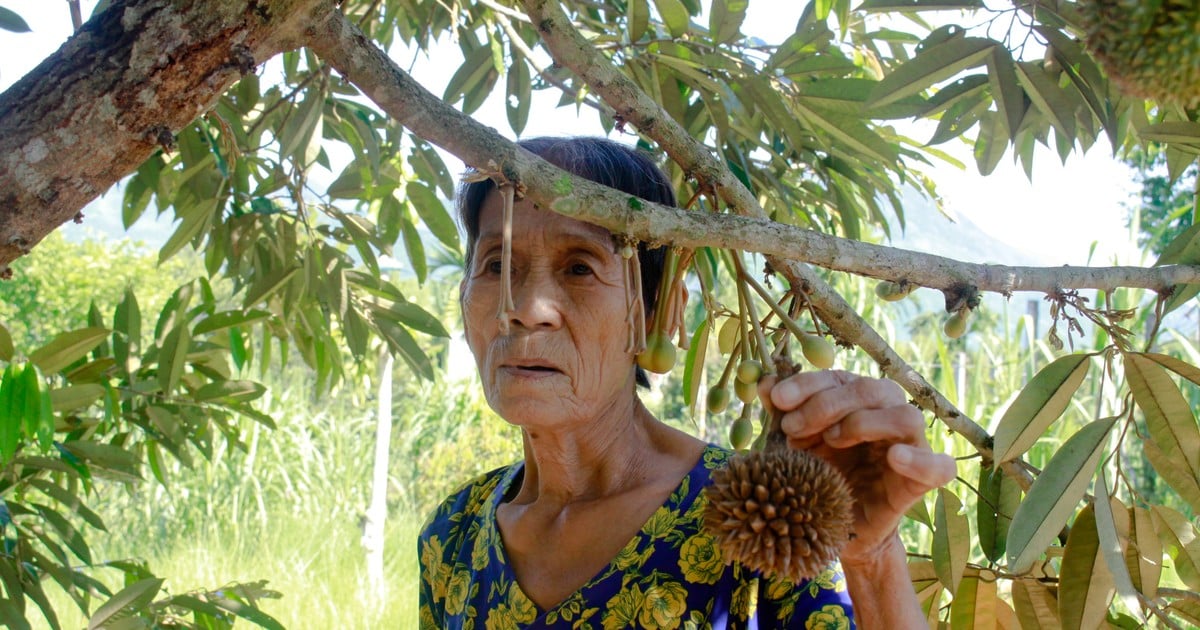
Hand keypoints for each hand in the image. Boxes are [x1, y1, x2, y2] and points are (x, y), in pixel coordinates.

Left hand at [759, 370, 955, 564]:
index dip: (807, 384)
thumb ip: (782, 413)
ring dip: (864, 422)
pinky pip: (939, 466)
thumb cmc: (814, 478)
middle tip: (794, 428)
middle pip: (873, 389)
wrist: (830, 529)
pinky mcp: (920, 482)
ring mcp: (908, 448)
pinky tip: (893, 458)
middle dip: (827, 403)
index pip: (839, 377)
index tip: (777, 400)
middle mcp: (887, 416)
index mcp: (857, 401)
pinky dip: (920, 459)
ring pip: (907, 416)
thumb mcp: (792, 445)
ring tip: (832, 440)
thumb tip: (764, 380)